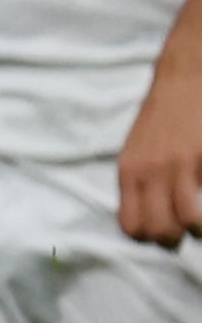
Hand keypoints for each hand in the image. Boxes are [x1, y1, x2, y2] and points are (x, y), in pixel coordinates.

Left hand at [125, 67, 201, 245]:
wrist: (183, 81)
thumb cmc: (159, 118)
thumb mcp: (135, 150)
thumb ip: (137, 182)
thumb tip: (144, 217)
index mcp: (129, 172)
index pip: (130, 224)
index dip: (146, 237)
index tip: (158, 234)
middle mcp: (151, 172)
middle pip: (158, 229)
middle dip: (172, 241)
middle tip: (182, 236)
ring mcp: (180, 166)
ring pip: (186, 220)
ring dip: (197, 230)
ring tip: (200, 228)